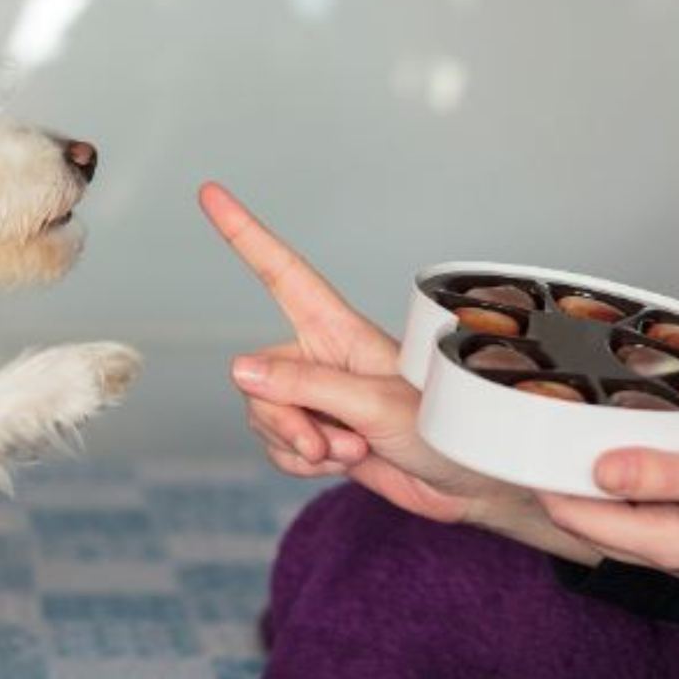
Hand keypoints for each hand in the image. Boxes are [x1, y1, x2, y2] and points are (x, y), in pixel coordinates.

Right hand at [199, 182, 598, 563]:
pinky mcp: (318, 433)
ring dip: (299, 445)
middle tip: (325, 443)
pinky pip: (277, 446)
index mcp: (339, 330)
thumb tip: (240, 369)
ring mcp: (318, 397)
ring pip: (263, 415)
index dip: (245, 233)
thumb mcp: (374, 404)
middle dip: (282, 418)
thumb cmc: (444, 430)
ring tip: (351, 451)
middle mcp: (321, 358)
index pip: (281, 273)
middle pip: (258, 376)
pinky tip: (341, 464)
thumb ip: (305, 386)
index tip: (211, 194)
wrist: (468, 484)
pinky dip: (301, 464)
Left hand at [538, 429, 678, 578]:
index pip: (583, 520)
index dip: (547, 483)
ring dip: (587, 482)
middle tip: (532, 431)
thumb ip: (668, 475)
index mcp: (675, 544)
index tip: (521, 443)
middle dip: (558, 482)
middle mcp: (673, 552)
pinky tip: (617, 449)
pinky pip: (642, 508)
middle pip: (591, 522)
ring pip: (615, 515)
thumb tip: (600, 470)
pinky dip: (621, 482)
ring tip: (561, 434)